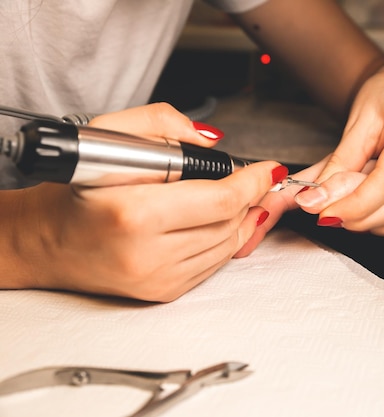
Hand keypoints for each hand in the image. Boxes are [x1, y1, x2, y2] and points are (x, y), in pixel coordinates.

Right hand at [3, 103, 283, 301]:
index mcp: (134, 214)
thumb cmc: (78, 189)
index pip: (221, 199)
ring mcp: (159, 279)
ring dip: (243, 218)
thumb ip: (162, 123)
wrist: (51, 241)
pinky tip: (223, 221)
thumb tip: (213, 142)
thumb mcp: (108, 134)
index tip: (269, 169)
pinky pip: (214, 263)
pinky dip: (226, 239)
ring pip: (228, 245)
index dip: (254, 182)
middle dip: (251, 198)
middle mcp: (149, 254)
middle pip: (231, 223)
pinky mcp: (165, 291)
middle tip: (258, 180)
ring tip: (244, 197)